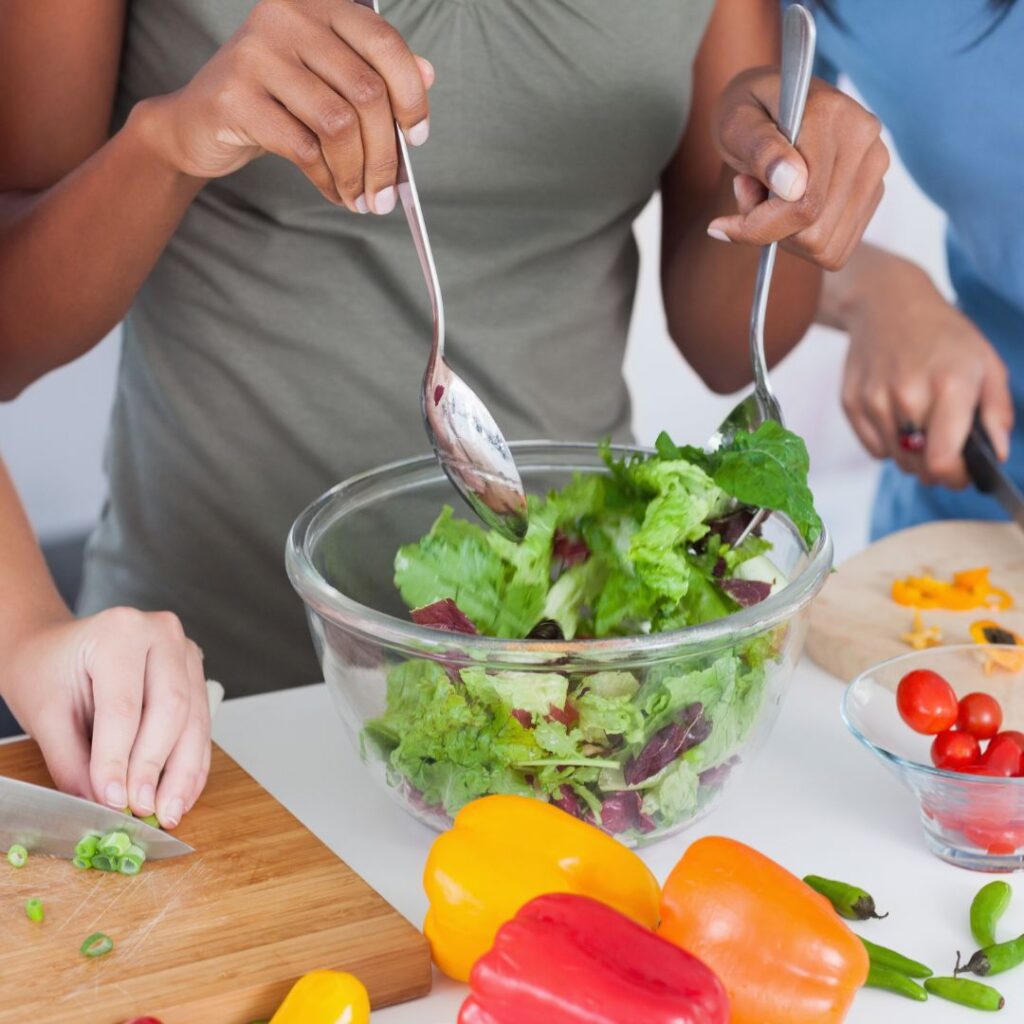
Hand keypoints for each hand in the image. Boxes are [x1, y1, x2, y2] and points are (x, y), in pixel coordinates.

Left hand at [4, 608, 210, 827]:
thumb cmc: (47, 670)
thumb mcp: (45, 714)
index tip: (113, 800)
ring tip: (168, 811)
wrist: (56, 647)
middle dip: (156, 767)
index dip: (119, 759)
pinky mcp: (195, 672)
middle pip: (170, 709)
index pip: (123, 706)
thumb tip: (102, 805)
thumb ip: (72, 761)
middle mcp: (162, 633)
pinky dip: (192, 763)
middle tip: (142, 809)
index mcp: (119, 631)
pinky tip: (181, 793)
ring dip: (183, 773)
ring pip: (193, 720)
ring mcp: (185, 650)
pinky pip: (201, 723)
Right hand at [139, 0, 433, 213]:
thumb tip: (428, 75)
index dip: (411, 95)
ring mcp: (257, 54)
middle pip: (366, 92)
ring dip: (359, 173)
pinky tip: (336, 192)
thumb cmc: (275, 101)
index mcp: (318, 5)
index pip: (384, 43)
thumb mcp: (327, 79)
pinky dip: (329, 180)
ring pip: (338, 124)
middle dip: (386, 155)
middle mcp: (287, 18)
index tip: (417, 138)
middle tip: (388, 194)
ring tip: (363, 200)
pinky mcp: (236, 97)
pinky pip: (305, 149)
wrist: (200, 123)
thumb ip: (373, 71)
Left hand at [708, 68, 888, 269]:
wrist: (773, 97)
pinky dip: (804, 238)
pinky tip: (790, 206)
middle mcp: (866, 141)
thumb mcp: (736, 123)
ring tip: (769, 194)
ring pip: (827, 246)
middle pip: (816, 233)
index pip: (805, 204)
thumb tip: (792, 187)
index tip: (720, 226)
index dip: (758, 227)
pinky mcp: (873, 190)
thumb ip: (761, 151)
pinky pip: (836, 247)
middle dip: (770, 228)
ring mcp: (875, 167)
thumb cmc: (747, 109)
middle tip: (748, 191)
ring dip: (786, 235)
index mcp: (832, 116)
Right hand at [834, 248, 1013, 487]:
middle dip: (936, 466)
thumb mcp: (986, 364)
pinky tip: (897, 415)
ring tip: (920, 423)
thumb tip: (995, 455)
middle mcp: (907, 395)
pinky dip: (888, 442)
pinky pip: (873, 448)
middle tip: (944, 446)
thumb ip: (996, 413)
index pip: (943, 460)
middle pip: (919, 466)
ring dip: (912, 453)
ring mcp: (874, 399)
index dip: (955, 478)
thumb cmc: (943, 336)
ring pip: (896, 459)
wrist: (887, 303)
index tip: (962, 475)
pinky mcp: (851, 403)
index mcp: (949, 385)